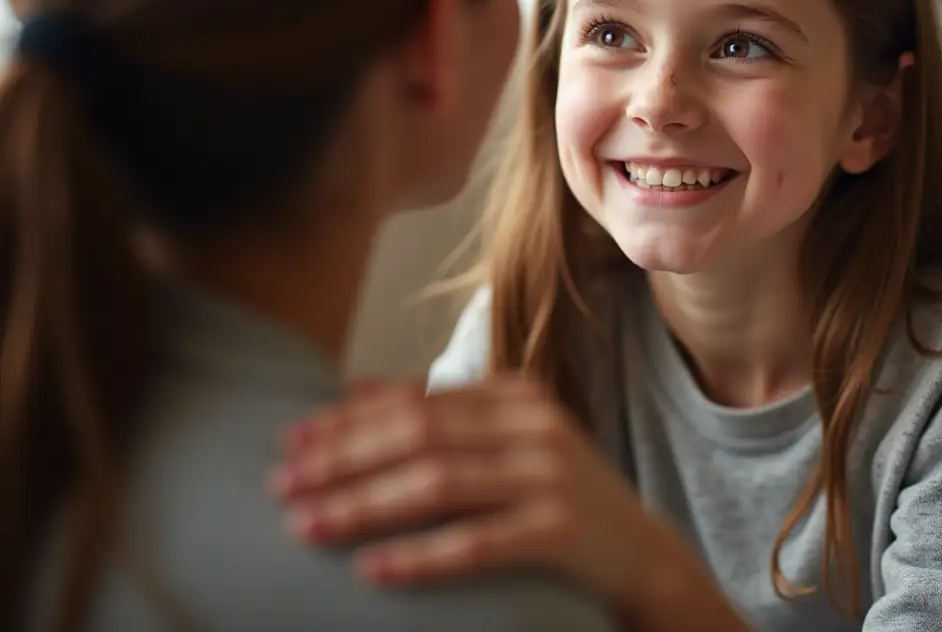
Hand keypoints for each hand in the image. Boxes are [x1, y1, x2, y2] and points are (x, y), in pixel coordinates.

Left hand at [268, 376, 724, 625]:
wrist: (643, 554)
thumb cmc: (558, 497)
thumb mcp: (506, 442)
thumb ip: (441, 413)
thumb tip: (352, 387)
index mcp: (515, 395)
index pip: (415, 400)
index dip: (347, 419)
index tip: (290, 440)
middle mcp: (533, 424)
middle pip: (419, 434)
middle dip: (343, 459)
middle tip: (282, 484)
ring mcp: (550, 475)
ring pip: (438, 482)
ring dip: (364, 505)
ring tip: (308, 526)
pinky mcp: (561, 530)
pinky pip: (478, 543)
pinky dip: (420, 555)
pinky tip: (371, 570)